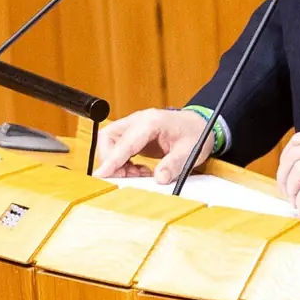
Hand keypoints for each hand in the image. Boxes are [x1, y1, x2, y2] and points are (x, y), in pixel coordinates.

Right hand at [92, 108, 213, 184]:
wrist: (198, 124)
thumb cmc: (195, 133)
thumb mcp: (190, 151)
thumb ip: (174, 165)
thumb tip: (159, 179)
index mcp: (152, 121)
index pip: (125, 141)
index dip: (112, 159)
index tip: (101, 175)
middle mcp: (138, 120)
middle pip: (109, 138)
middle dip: (112, 160)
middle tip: (129, 177)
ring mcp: (134, 126)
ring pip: (109, 142)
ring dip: (116, 162)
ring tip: (137, 174)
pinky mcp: (132, 134)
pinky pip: (117, 147)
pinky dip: (122, 162)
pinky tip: (138, 170)